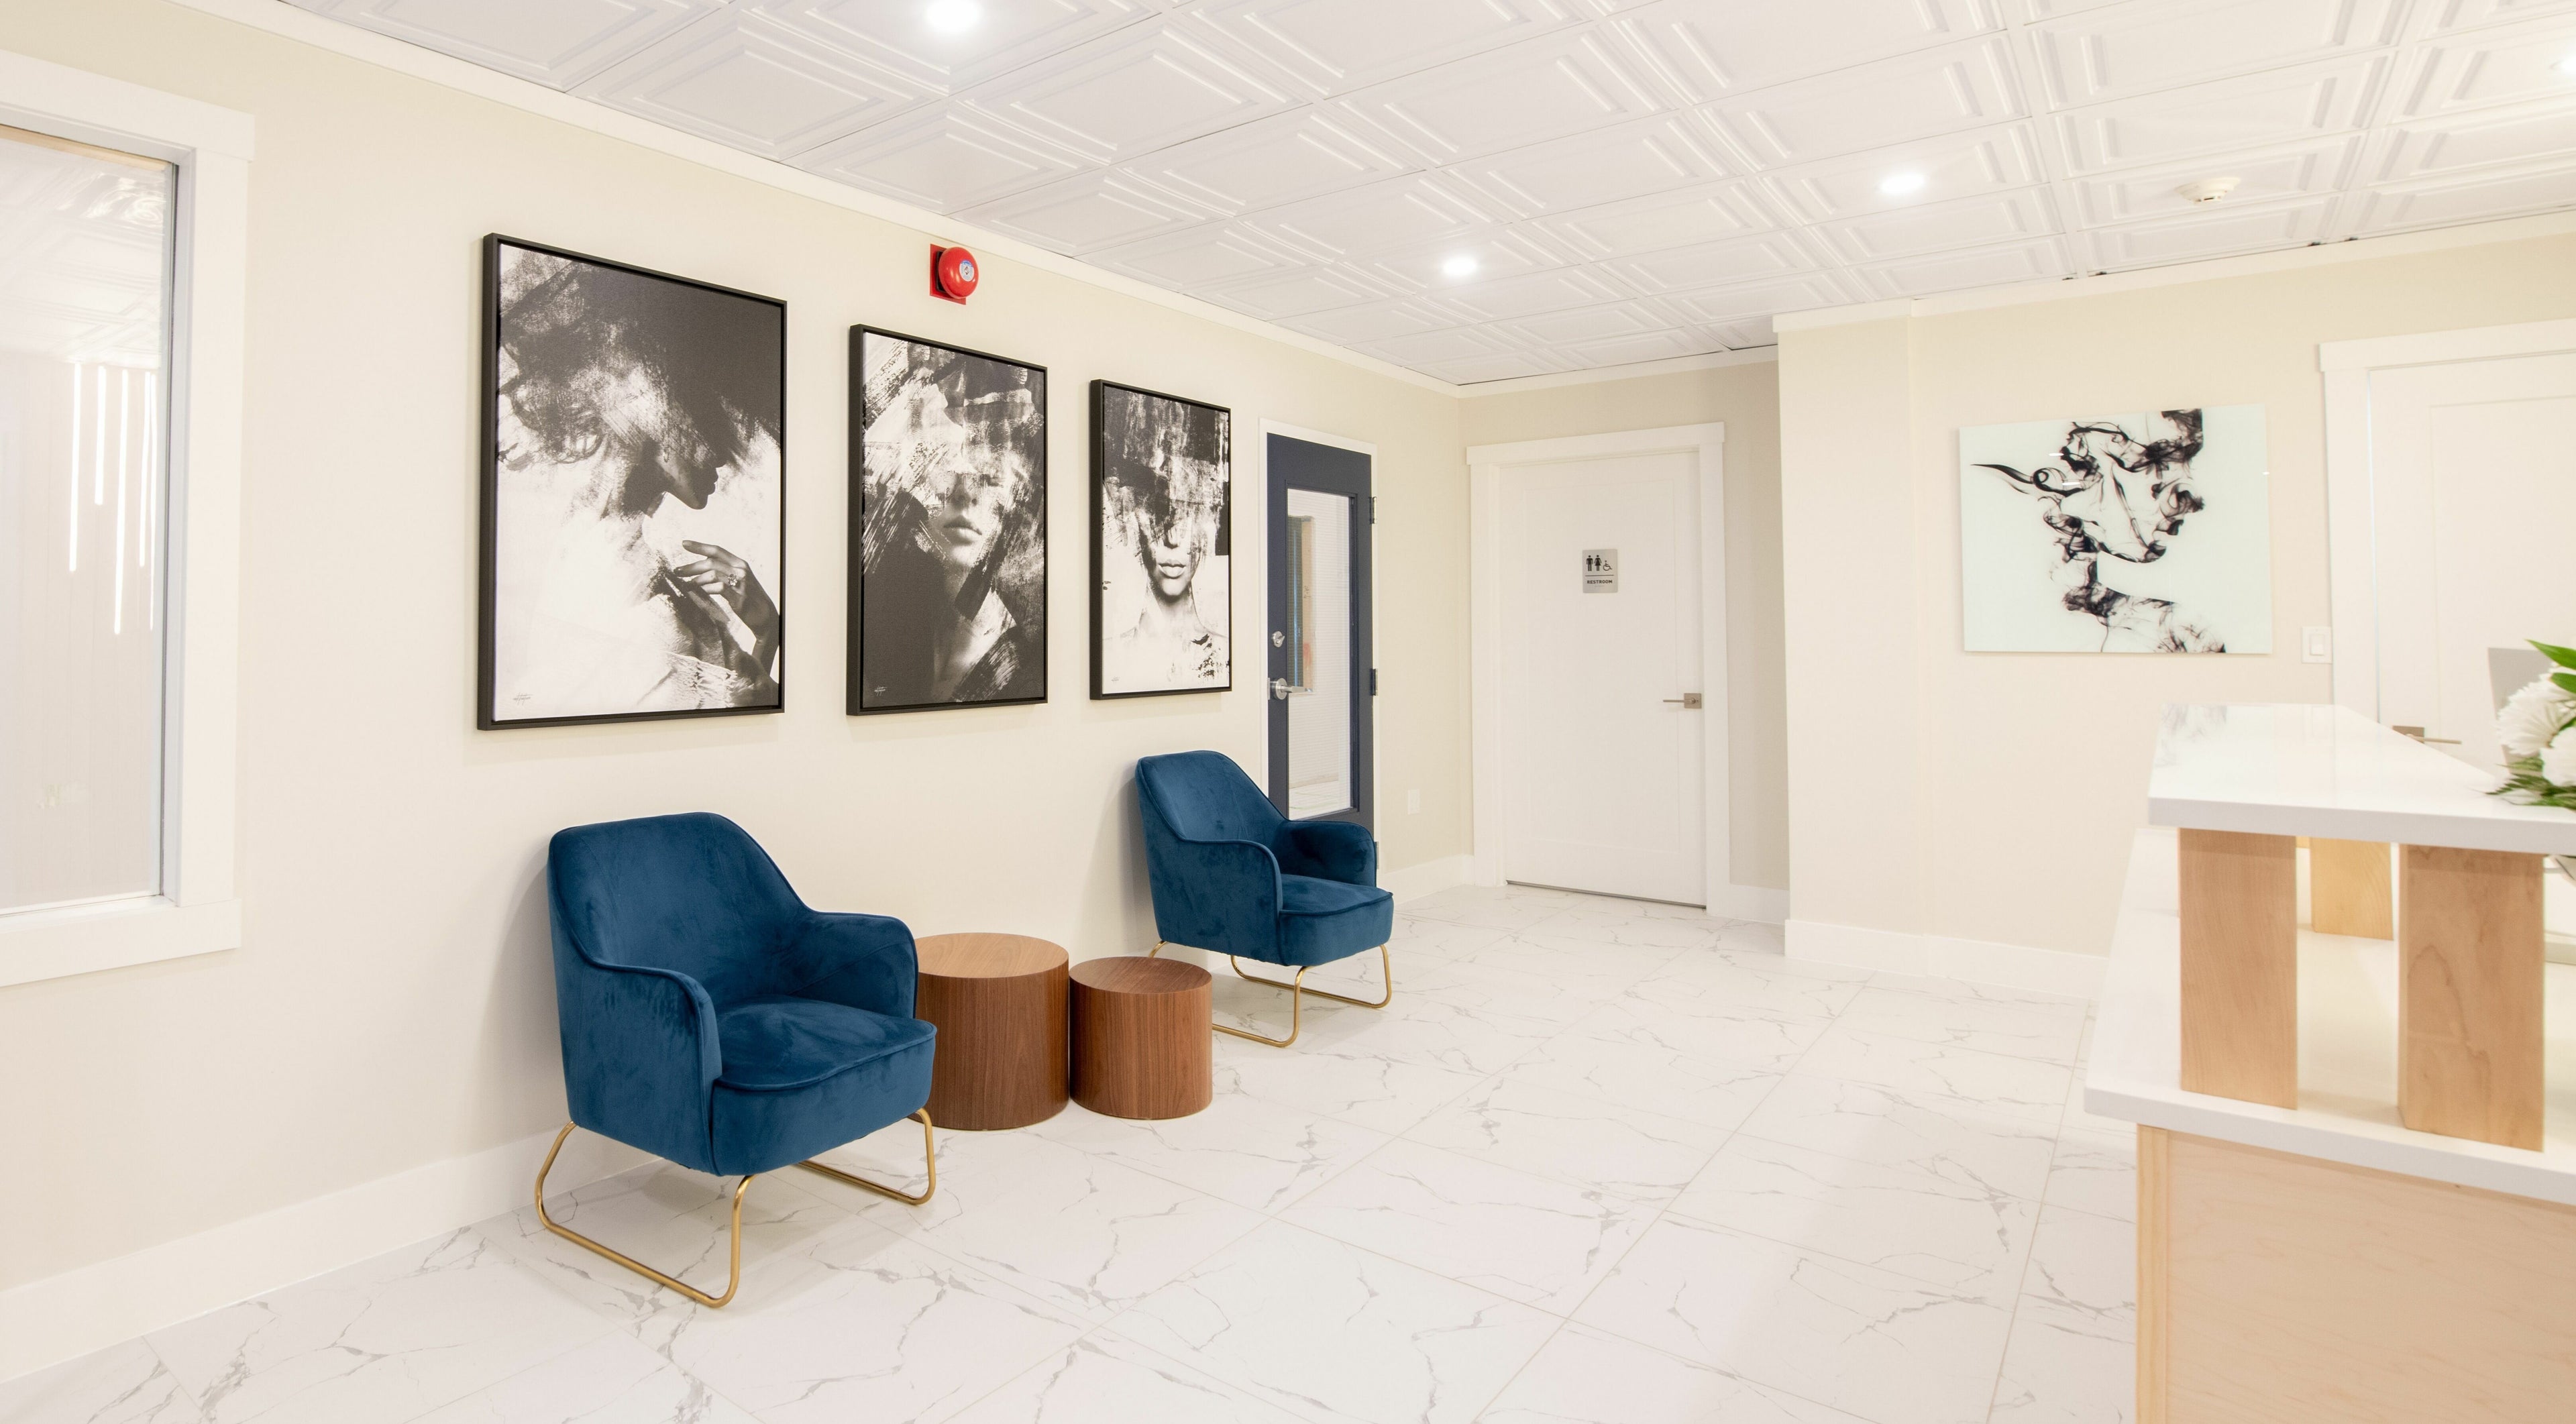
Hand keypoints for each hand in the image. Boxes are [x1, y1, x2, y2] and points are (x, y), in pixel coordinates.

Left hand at [673, 540, 779, 657]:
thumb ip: (723, 572)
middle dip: (691, 567)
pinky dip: (705, 589)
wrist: (765, 616)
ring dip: (696, 580)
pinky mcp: (739, 597)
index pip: (717, 550)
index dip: (699, 546)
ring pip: (712, 574)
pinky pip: (718, 589)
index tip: (684, 544)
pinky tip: (698, 592)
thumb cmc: (749, 598)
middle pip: (711, 563)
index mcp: (740, 563)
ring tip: (687, 585)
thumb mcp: (738, 580)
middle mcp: (741, 570)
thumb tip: (699, 569)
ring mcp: (741, 584)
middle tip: (677, 571)